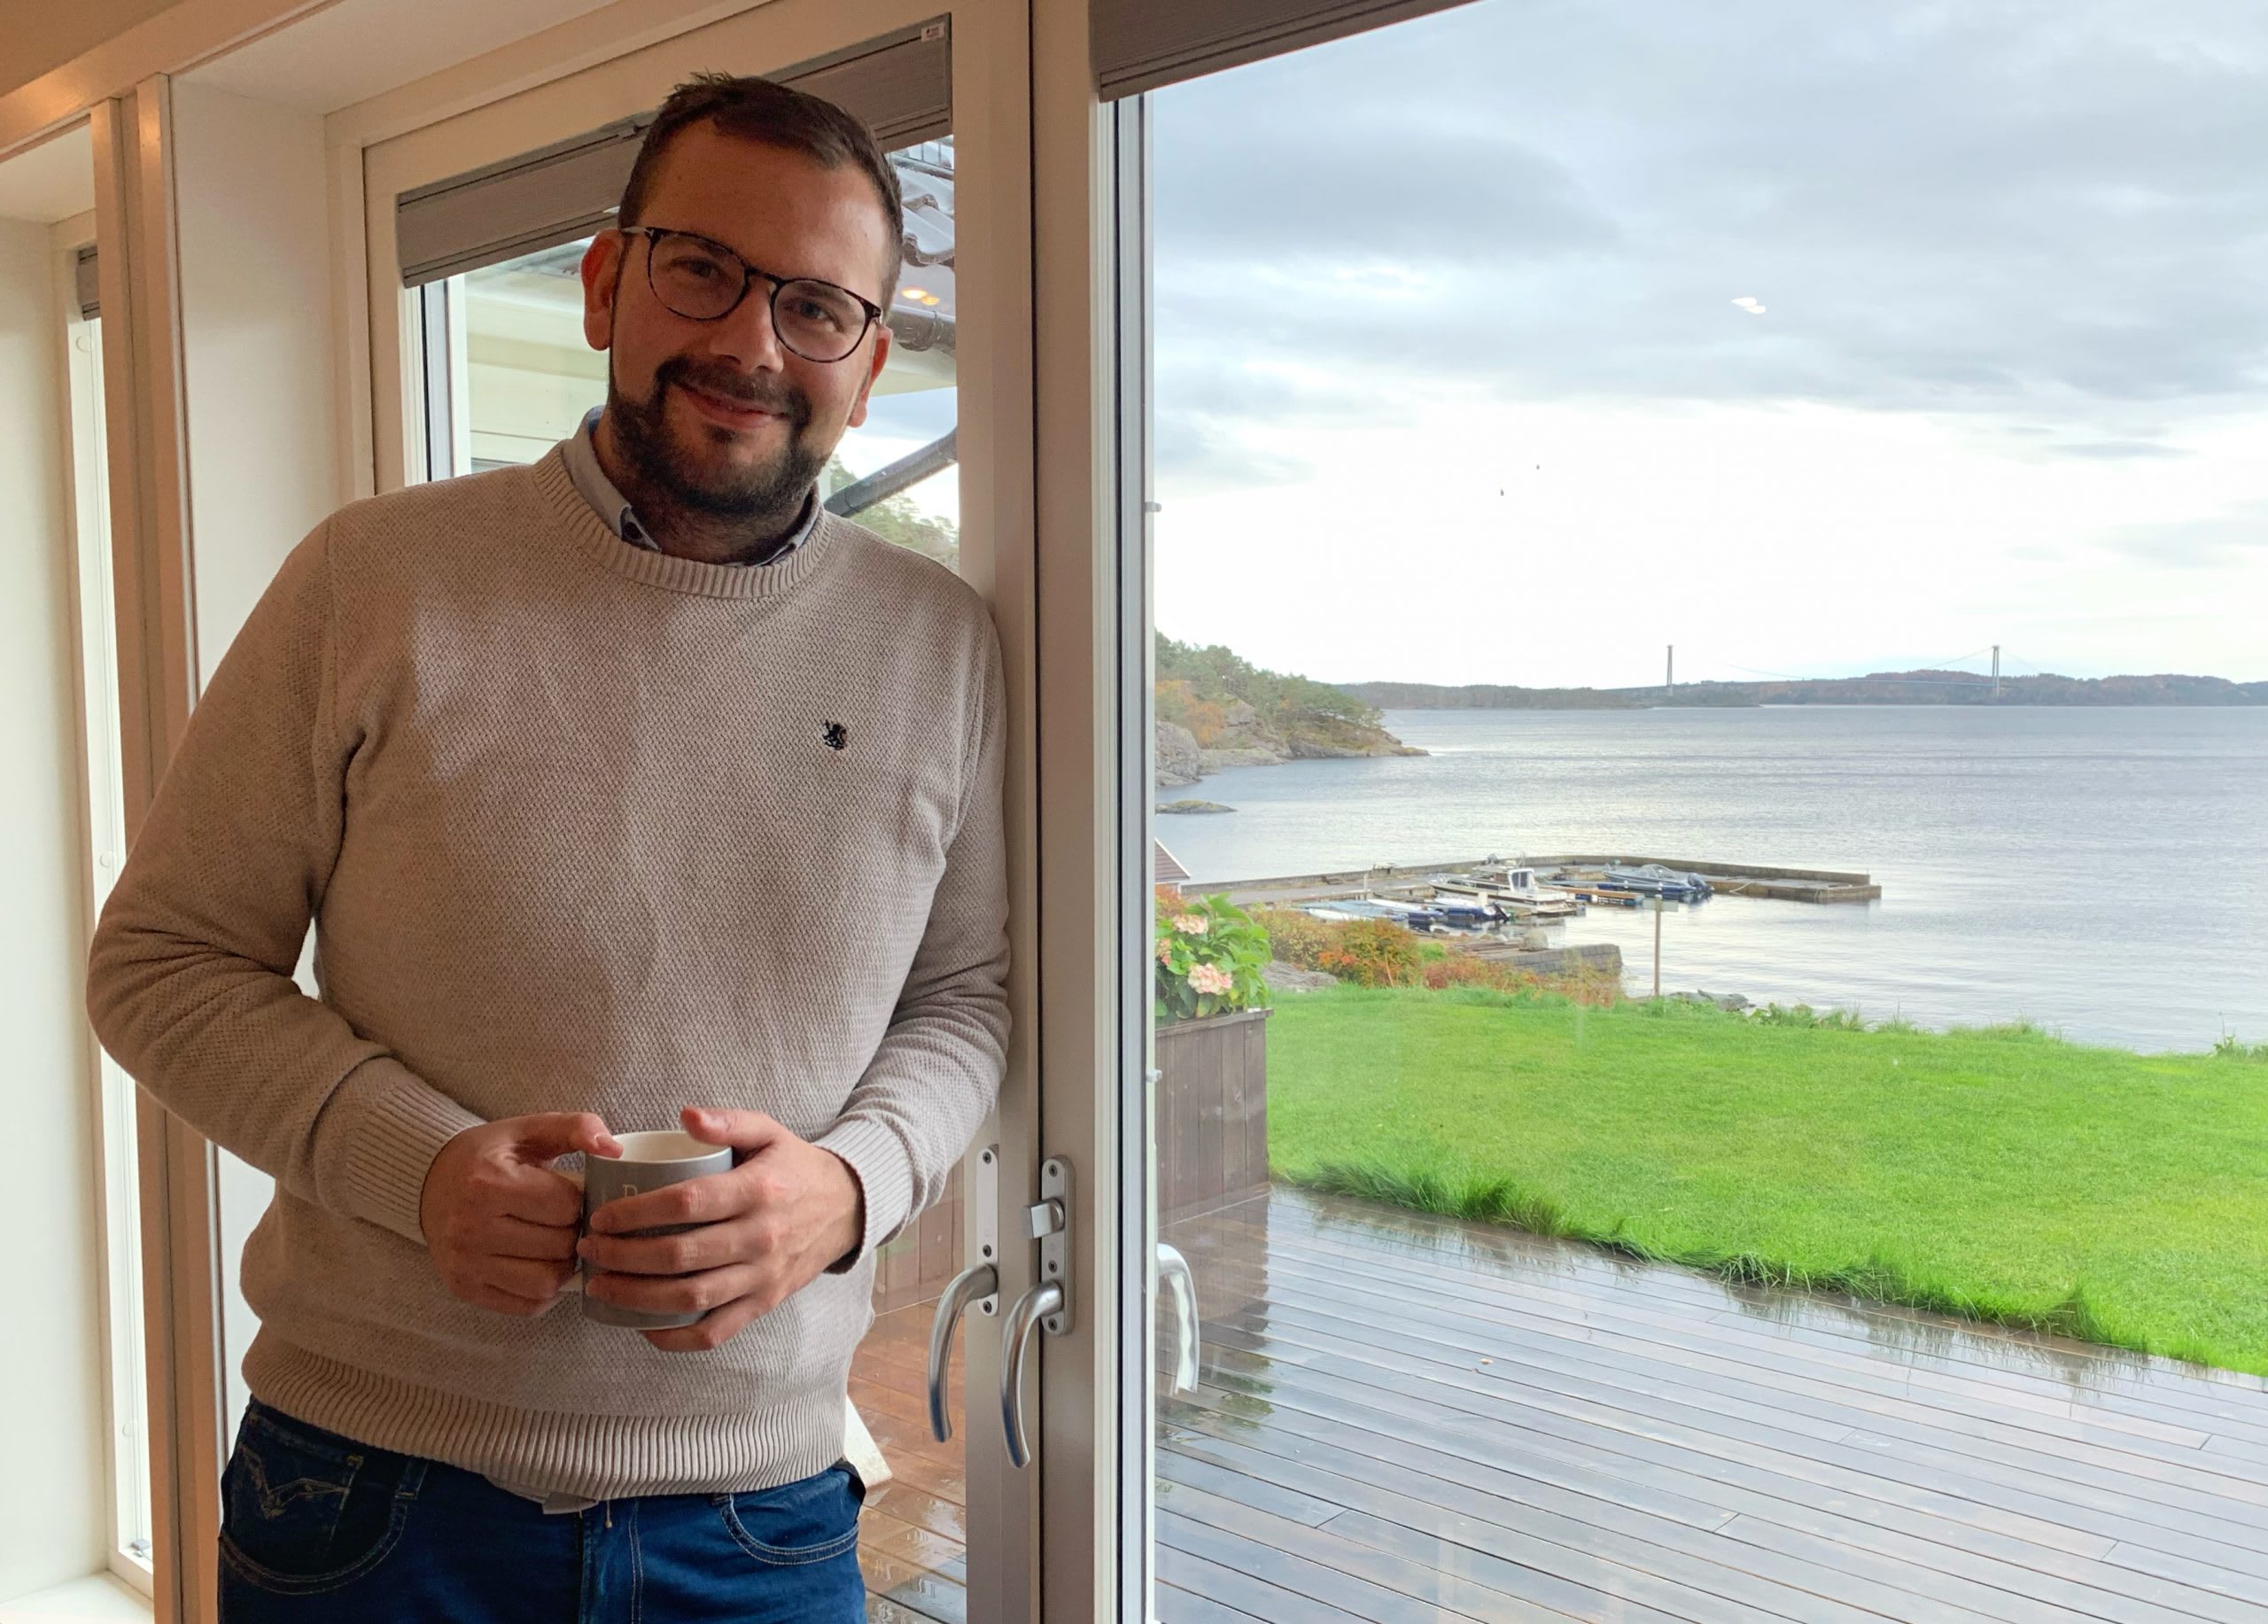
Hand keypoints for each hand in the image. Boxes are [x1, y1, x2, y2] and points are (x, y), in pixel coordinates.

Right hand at [419, 1112, 618, 1316]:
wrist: (430, 1182)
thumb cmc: (488, 1156)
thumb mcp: (529, 1130)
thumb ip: (576, 1128)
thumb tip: (614, 1149)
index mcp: (488, 1183)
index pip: (565, 1207)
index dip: (580, 1200)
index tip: (570, 1194)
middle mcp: (470, 1227)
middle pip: (559, 1245)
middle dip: (573, 1231)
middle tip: (566, 1220)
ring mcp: (465, 1263)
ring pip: (545, 1282)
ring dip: (563, 1265)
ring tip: (556, 1244)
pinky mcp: (464, 1288)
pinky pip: (526, 1305)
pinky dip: (545, 1291)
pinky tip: (541, 1265)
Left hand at [579, 1106, 864, 1351]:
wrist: (846, 1208)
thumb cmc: (794, 1167)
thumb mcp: (769, 1131)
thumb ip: (727, 1121)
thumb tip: (685, 1115)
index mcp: (757, 1190)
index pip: (687, 1204)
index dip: (637, 1212)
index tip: (602, 1215)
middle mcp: (761, 1237)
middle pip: (681, 1255)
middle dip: (623, 1256)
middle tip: (589, 1249)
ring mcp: (763, 1276)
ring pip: (691, 1297)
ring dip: (637, 1297)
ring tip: (600, 1286)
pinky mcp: (764, 1303)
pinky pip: (715, 1331)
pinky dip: (675, 1337)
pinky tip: (641, 1326)